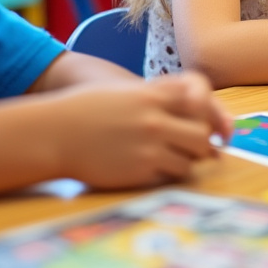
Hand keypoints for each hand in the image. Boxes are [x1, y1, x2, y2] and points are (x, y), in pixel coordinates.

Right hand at [48, 72, 229, 188]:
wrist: (53, 134)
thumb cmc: (88, 110)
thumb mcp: (126, 91)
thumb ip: (160, 96)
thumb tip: (199, 109)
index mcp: (152, 94)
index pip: (200, 95)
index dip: (211, 110)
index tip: (214, 124)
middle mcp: (154, 119)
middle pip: (202, 133)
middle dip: (202, 143)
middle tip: (194, 148)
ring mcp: (149, 147)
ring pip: (191, 159)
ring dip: (187, 161)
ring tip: (171, 158)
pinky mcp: (139, 171)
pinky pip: (170, 176)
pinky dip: (168, 175)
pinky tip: (152, 169)